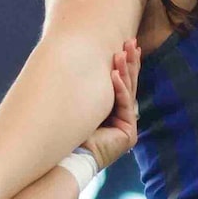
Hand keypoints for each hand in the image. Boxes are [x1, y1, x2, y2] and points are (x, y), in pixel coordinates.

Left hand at [81, 40, 141, 173]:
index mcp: (113, 113)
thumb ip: (90, 88)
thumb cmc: (68, 130)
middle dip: (130, 63)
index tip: (125, 45)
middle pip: (129, 86)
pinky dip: (120, 89)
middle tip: (131, 42)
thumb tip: (85, 60)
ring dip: (127, 71)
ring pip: (128, 93)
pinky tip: (116, 74)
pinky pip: (125, 107)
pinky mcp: (129, 136)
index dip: (124, 65)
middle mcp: (123, 120)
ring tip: (125, 51)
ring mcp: (127, 128)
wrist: (66, 156)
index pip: (122, 85)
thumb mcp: (83, 102)